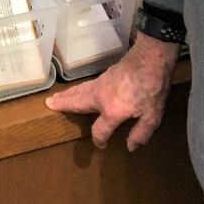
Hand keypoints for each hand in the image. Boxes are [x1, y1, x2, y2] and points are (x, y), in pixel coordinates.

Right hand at [44, 33, 177, 150]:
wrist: (151, 57)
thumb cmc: (153, 88)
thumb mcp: (153, 116)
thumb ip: (140, 133)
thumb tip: (130, 146)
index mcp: (112, 111)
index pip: (100, 130)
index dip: (100, 140)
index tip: (101, 144)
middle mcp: (101, 97)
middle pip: (78, 103)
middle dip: (64, 105)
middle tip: (49, 104)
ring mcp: (101, 83)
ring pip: (79, 90)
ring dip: (67, 95)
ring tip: (55, 97)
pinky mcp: (105, 74)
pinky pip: (86, 84)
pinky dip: (77, 88)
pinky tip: (78, 90)